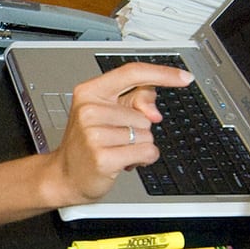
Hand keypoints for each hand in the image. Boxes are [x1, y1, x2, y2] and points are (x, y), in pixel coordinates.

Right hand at [52, 61, 195, 202]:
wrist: (65, 175)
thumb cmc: (88, 143)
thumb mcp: (109, 113)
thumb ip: (135, 100)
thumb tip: (154, 112)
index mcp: (90, 92)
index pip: (132, 73)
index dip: (162, 73)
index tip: (184, 77)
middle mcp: (89, 110)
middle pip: (144, 113)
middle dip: (139, 129)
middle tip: (115, 138)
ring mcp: (94, 134)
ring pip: (147, 134)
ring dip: (139, 146)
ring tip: (115, 150)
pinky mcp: (103, 157)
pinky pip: (147, 152)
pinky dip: (143, 159)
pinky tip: (124, 161)